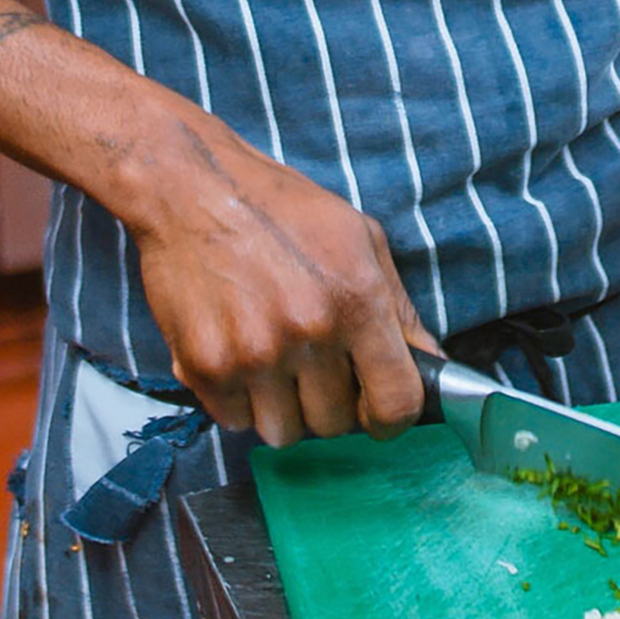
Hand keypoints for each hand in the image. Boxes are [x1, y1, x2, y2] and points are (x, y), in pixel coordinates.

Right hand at [116, 97, 435, 448]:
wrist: (188, 186)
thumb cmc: (278, 207)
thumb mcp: (358, 237)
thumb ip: (399, 308)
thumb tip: (431, 363)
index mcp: (356, 299)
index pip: (396, 403)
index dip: (391, 417)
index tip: (375, 408)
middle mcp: (308, 331)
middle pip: (335, 424)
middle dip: (328, 401)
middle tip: (310, 360)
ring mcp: (253, 354)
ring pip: (284, 432)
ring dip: (281, 405)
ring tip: (270, 354)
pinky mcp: (204, 366)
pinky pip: (234, 420)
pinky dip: (237, 399)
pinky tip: (236, 352)